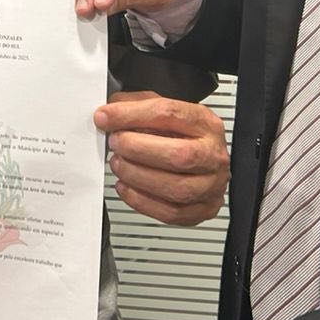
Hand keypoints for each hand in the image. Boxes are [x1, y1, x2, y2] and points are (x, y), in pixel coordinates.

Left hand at [98, 92, 226, 225]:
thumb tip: (107, 116)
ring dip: (137, 176)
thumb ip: (134, 107)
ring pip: (176, 188)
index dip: (131, 115)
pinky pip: (171, 212)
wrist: (203, 160)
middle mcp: (212, 154)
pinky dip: (141, 200)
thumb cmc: (181, 135)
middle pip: (179, 155)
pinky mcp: (202, 210)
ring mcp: (211, 185)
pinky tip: (126, 186)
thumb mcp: (161, 108)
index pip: (169, 114)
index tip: (106, 118)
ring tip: (119, 164)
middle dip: (137, 149)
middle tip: (116, 143)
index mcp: (205, 123)